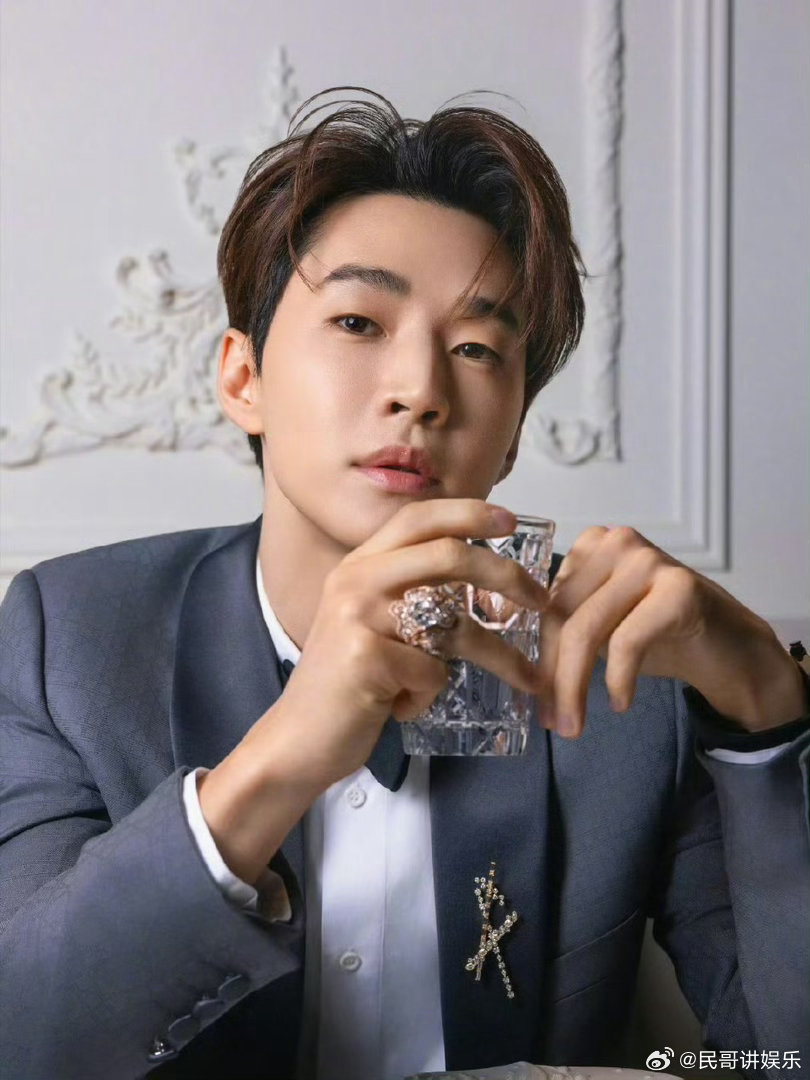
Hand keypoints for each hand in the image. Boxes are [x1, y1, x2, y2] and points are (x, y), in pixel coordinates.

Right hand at [271, 499, 547, 787]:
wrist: (297, 739)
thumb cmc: (346, 685)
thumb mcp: (370, 623)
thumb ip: (410, 594)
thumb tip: (484, 580)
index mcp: (358, 565)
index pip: (418, 517)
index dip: (468, 512)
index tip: (509, 520)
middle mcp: (354, 580)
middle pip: (449, 555)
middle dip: (507, 575)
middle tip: (541, 600)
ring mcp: (358, 617)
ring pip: (454, 625)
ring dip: (500, 657)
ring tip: (527, 678)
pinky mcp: (367, 658)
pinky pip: (433, 673)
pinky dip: (428, 697)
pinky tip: (400, 707)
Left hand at [535, 525, 806, 737]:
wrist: (728, 648)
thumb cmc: (660, 637)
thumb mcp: (600, 628)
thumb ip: (560, 629)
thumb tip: (507, 660)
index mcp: (590, 546)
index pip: (544, 602)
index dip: (534, 654)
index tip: (532, 698)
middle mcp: (616, 542)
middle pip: (561, 615)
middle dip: (551, 676)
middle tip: (553, 722)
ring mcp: (647, 560)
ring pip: (586, 630)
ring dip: (574, 687)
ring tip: (574, 725)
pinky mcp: (678, 588)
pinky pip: (627, 641)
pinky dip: (617, 679)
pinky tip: (619, 702)